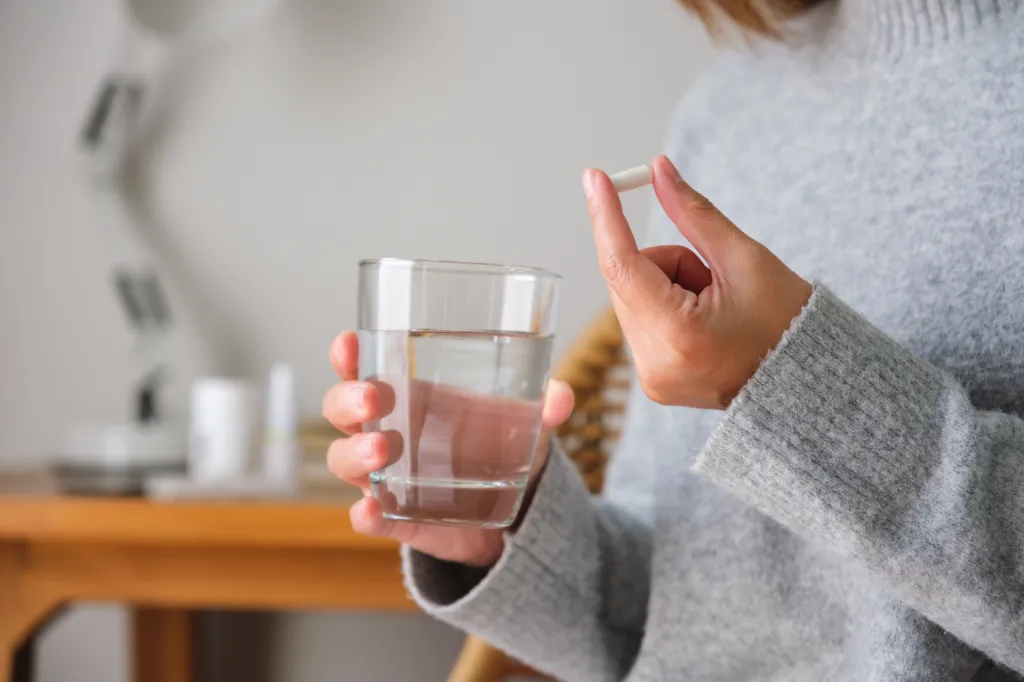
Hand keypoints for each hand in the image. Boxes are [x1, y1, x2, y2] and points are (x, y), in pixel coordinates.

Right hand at [323, 331, 573, 566]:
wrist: (511, 515)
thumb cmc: (500, 449)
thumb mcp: (524, 424)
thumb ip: (542, 407)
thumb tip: (560, 397)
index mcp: (407, 397)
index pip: (363, 368)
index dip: (348, 355)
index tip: (350, 342)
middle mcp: (386, 432)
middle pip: (341, 410)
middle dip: (347, 400)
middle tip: (373, 398)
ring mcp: (386, 478)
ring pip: (345, 461)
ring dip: (354, 453)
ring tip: (381, 450)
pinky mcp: (398, 519)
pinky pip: (368, 518)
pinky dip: (365, 515)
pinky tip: (370, 510)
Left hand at [583, 155, 811, 409]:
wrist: (808, 381)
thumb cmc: (786, 320)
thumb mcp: (744, 258)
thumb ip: (693, 214)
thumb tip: (657, 170)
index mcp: (678, 334)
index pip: (622, 264)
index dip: (606, 216)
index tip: (595, 177)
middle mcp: (654, 364)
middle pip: (626, 280)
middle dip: (665, 264)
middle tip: (711, 277)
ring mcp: (652, 378)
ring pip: (632, 299)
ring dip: (666, 287)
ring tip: (717, 307)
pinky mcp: (653, 383)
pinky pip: (640, 324)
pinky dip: (665, 310)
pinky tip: (705, 324)